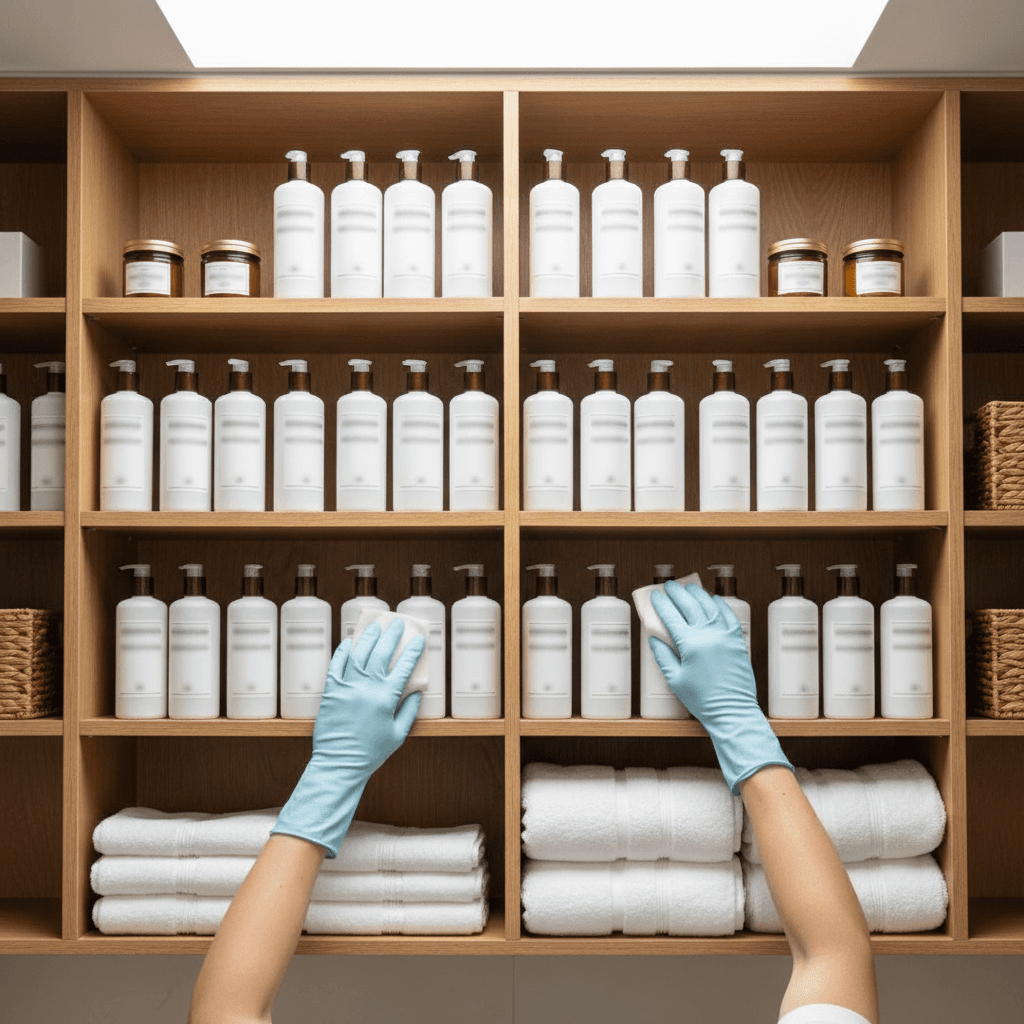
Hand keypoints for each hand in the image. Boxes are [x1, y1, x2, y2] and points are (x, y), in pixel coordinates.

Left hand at [271, 620, 425, 856]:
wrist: (340, 764)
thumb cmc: (371, 752)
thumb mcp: (398, 734)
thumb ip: (409, 711)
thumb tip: (416, 692)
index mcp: (386, 698)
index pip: (403, 667)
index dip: (413, 651)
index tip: (419, 639)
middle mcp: (367, 688)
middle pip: (381, 653)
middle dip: (392, 636)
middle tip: (398, 623)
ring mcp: (347, 687)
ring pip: (359, 654)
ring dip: (368, 638)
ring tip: (375, 626)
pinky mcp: (331, 691)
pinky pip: (336, 665)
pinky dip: (342, 652)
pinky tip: (348, 643)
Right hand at [650, 581, 793, 794]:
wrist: (732, 711)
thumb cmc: (702, 700)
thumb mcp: (675, 680)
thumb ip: (663, 656)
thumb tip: (654, 638)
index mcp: (690, 644)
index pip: (671, 616)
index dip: (661, 604)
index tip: (654, 596)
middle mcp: (708, 635)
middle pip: (690, 605)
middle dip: (677, 592)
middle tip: (669, 585)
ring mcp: (725, 635)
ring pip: (710, 605)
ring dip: (698, 594)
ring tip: (689, 587)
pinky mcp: (737, 640)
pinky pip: (729, 615)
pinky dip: (720, 605)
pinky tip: (714, 600)